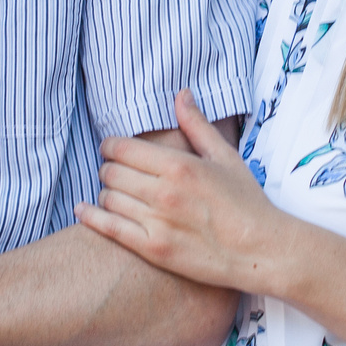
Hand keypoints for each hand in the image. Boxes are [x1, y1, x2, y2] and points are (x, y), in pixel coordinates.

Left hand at [75, 90, 302, 295]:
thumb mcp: (226, 157)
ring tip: (115, 193)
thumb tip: (180, 94)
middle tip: (116, 172)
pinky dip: (90, 216)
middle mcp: (164, 192)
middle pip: (110, 172)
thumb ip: (196, 125)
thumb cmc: (247, 202)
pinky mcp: (153, 250)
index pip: (122, 148)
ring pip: (107, 198)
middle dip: (109, 169)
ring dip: (106, 193)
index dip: (111, 147)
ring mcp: (157, 222)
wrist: (262, 251)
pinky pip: (109, 228)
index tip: (113, 150)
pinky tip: (83, 210)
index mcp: (179, 165)